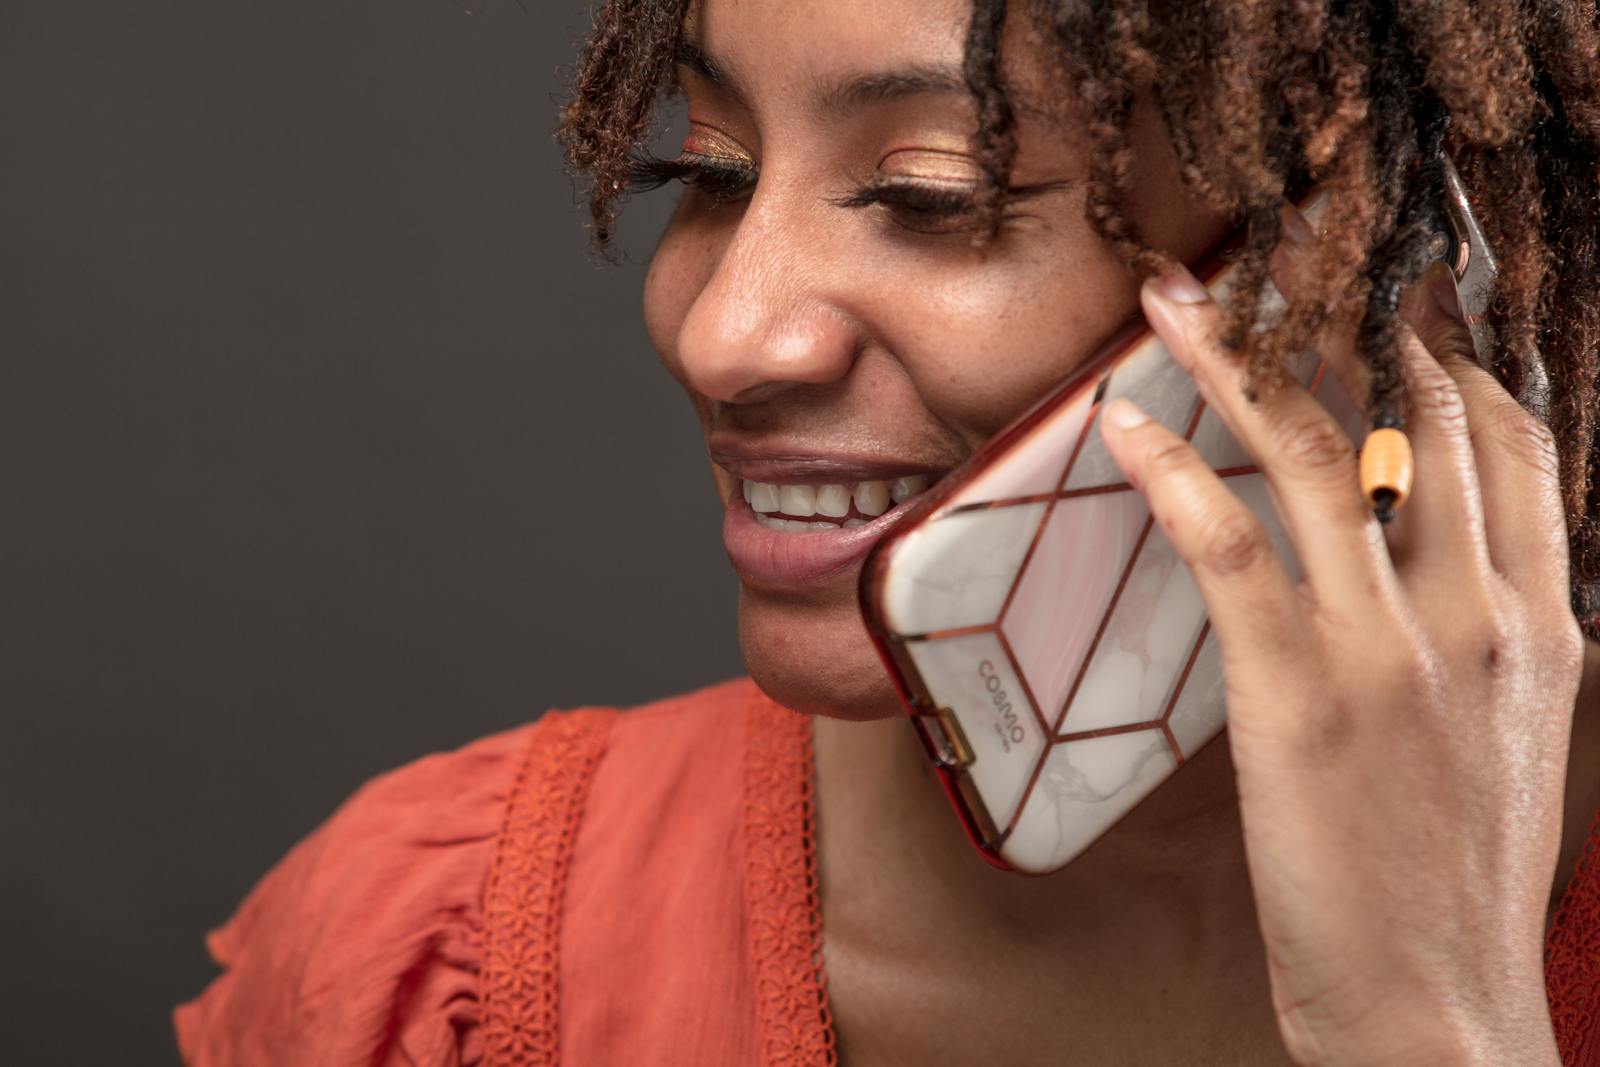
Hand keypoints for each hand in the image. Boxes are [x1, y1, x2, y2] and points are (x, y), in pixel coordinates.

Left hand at [1098, 213, 1582, 1065]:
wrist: (1440, 1004)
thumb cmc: (1460, 874)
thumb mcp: (1519, 733)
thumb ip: (1496, 628)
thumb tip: (1441, 548)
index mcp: (1545, 616)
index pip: (1510, 437)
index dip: (1449, 347)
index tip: (1393, 290)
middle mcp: (1482, 608)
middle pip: (1414, 412)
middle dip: (1345, 314)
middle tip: (1274, 251)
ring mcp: (1390, 646)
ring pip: (1310, 451)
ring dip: (1233, 357)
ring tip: (1174, 298)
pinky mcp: (1300, 691)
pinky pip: (1228, 545)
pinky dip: (1170, 471)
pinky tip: (1120, 424)